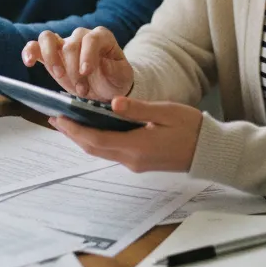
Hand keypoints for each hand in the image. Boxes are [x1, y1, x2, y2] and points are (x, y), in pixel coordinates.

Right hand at [22, 27, 132, 100]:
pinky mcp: (50, 55)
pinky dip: (29, 51)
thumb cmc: (115, 80)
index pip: (91, 39)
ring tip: (57, 74)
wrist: (104, 89)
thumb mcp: (123, 76)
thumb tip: (102, 64)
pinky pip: (35, 46)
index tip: (86, 72)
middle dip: (74, 69)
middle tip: (82, 90)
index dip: (87, 54)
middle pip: (70, 44)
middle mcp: (81, 36)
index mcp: (101, 37)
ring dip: (51, 57)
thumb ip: (115, 70)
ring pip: (48, 37)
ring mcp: (63, 44)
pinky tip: (28, 62)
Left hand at [50, 97, 202, 172]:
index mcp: (136, 146)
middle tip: (55, 119)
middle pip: (93, 148)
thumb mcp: (165, 112)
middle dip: (72, 135)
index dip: (74, 130)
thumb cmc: (191, 128)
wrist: (210, 152)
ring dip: (83, 139)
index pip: (95, 140)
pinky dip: (97, 141)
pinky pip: (111, 152)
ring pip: (101, 151)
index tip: (58, 118)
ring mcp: (136, 163)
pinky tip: (93, 129)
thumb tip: (113, 103)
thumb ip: (138, 109)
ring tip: (69, 123)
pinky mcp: (140, 162)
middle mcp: (132, 159)